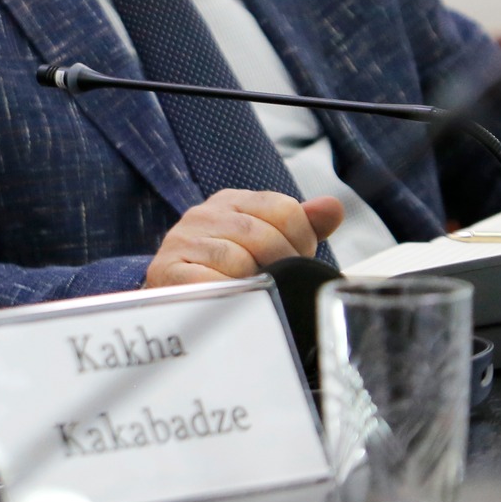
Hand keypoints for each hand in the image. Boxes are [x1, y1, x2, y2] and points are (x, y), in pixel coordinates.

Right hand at [143, 190, 344, 287]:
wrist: (176, 298)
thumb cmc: (227, 273)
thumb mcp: (266, 244)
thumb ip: (301, 226)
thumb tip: (333, 207)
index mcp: (232, 201)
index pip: (284, 209)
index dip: (299, 242)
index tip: (292, 263)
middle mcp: (204, 214)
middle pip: (263, 235)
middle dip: (281, 267)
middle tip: (278, 285)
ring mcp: (182, 240)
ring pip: (239, 260)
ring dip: (253, 284)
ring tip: (251, 294)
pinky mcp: (167, 269)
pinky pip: (211, 282)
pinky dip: (228, 295)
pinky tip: (230, 299)